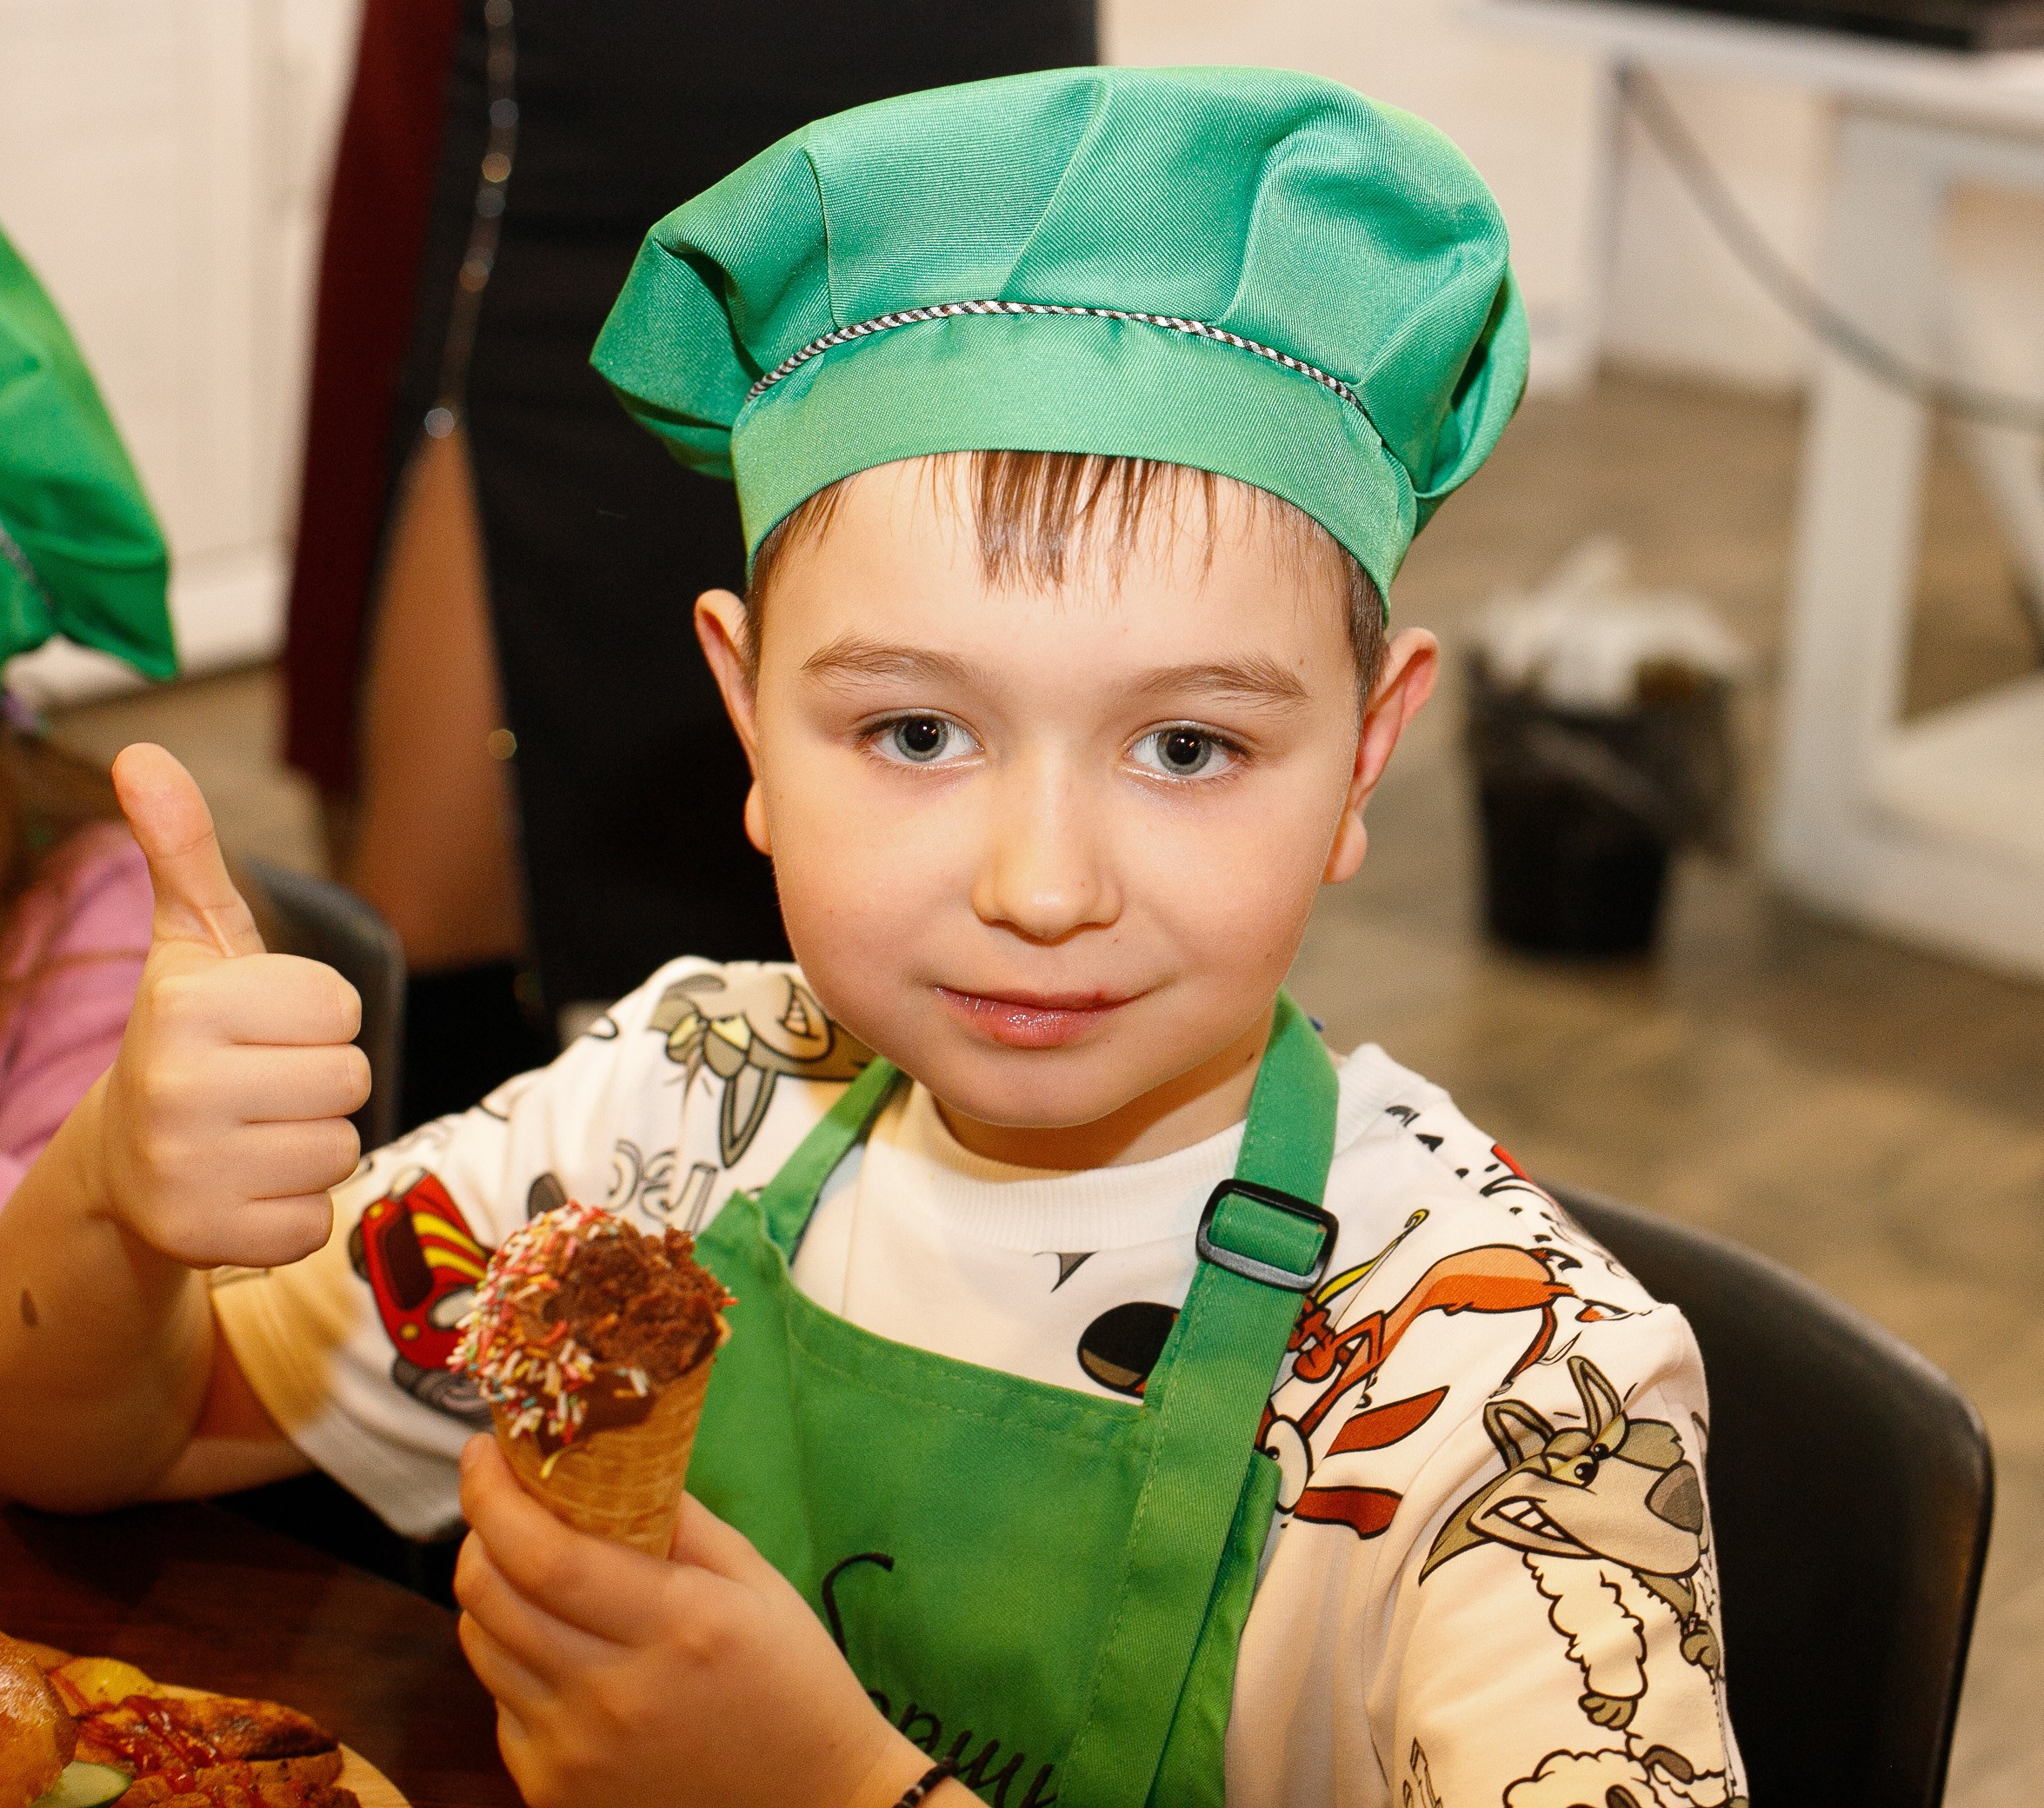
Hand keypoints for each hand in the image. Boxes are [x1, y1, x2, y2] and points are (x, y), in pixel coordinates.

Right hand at [92, 744, 368, 1267]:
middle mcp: (177, 1090)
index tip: (262, 1027)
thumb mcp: (192, 944)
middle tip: (257, 1086)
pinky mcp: (210, 1243)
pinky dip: (294, 1208)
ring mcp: (189, 1173)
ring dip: (310, 1144)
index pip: (342, 1010)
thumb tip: (142, 752)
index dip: (316, 1018)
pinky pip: (319, 1219)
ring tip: (250, 1132)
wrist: (123, 1162)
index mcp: (185, 1008)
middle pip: (350, 1079)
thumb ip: (182, 850)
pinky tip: (242, 1187)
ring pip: (342, 1150)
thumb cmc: (191, 1038)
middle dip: (318, 1081)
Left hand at [455, 1437, 935, 1807]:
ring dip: (489, 1594)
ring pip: (482, 1650)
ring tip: (527, 1569)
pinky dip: (513, 1662)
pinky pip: (501, 1706)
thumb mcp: (756, 1583)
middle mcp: (614, 1696)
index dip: (493, 1497)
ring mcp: (576, 1754)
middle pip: (490, 1599)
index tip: (483, 1450)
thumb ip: (679, 1519)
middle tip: (498, 1500)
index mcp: (676, 1627)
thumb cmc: (793, 1683)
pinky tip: (560, 1649)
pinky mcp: (555, 1794)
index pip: (545, 1556)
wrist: (812, 1806)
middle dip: (477, 1532)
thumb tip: (613, 1459)